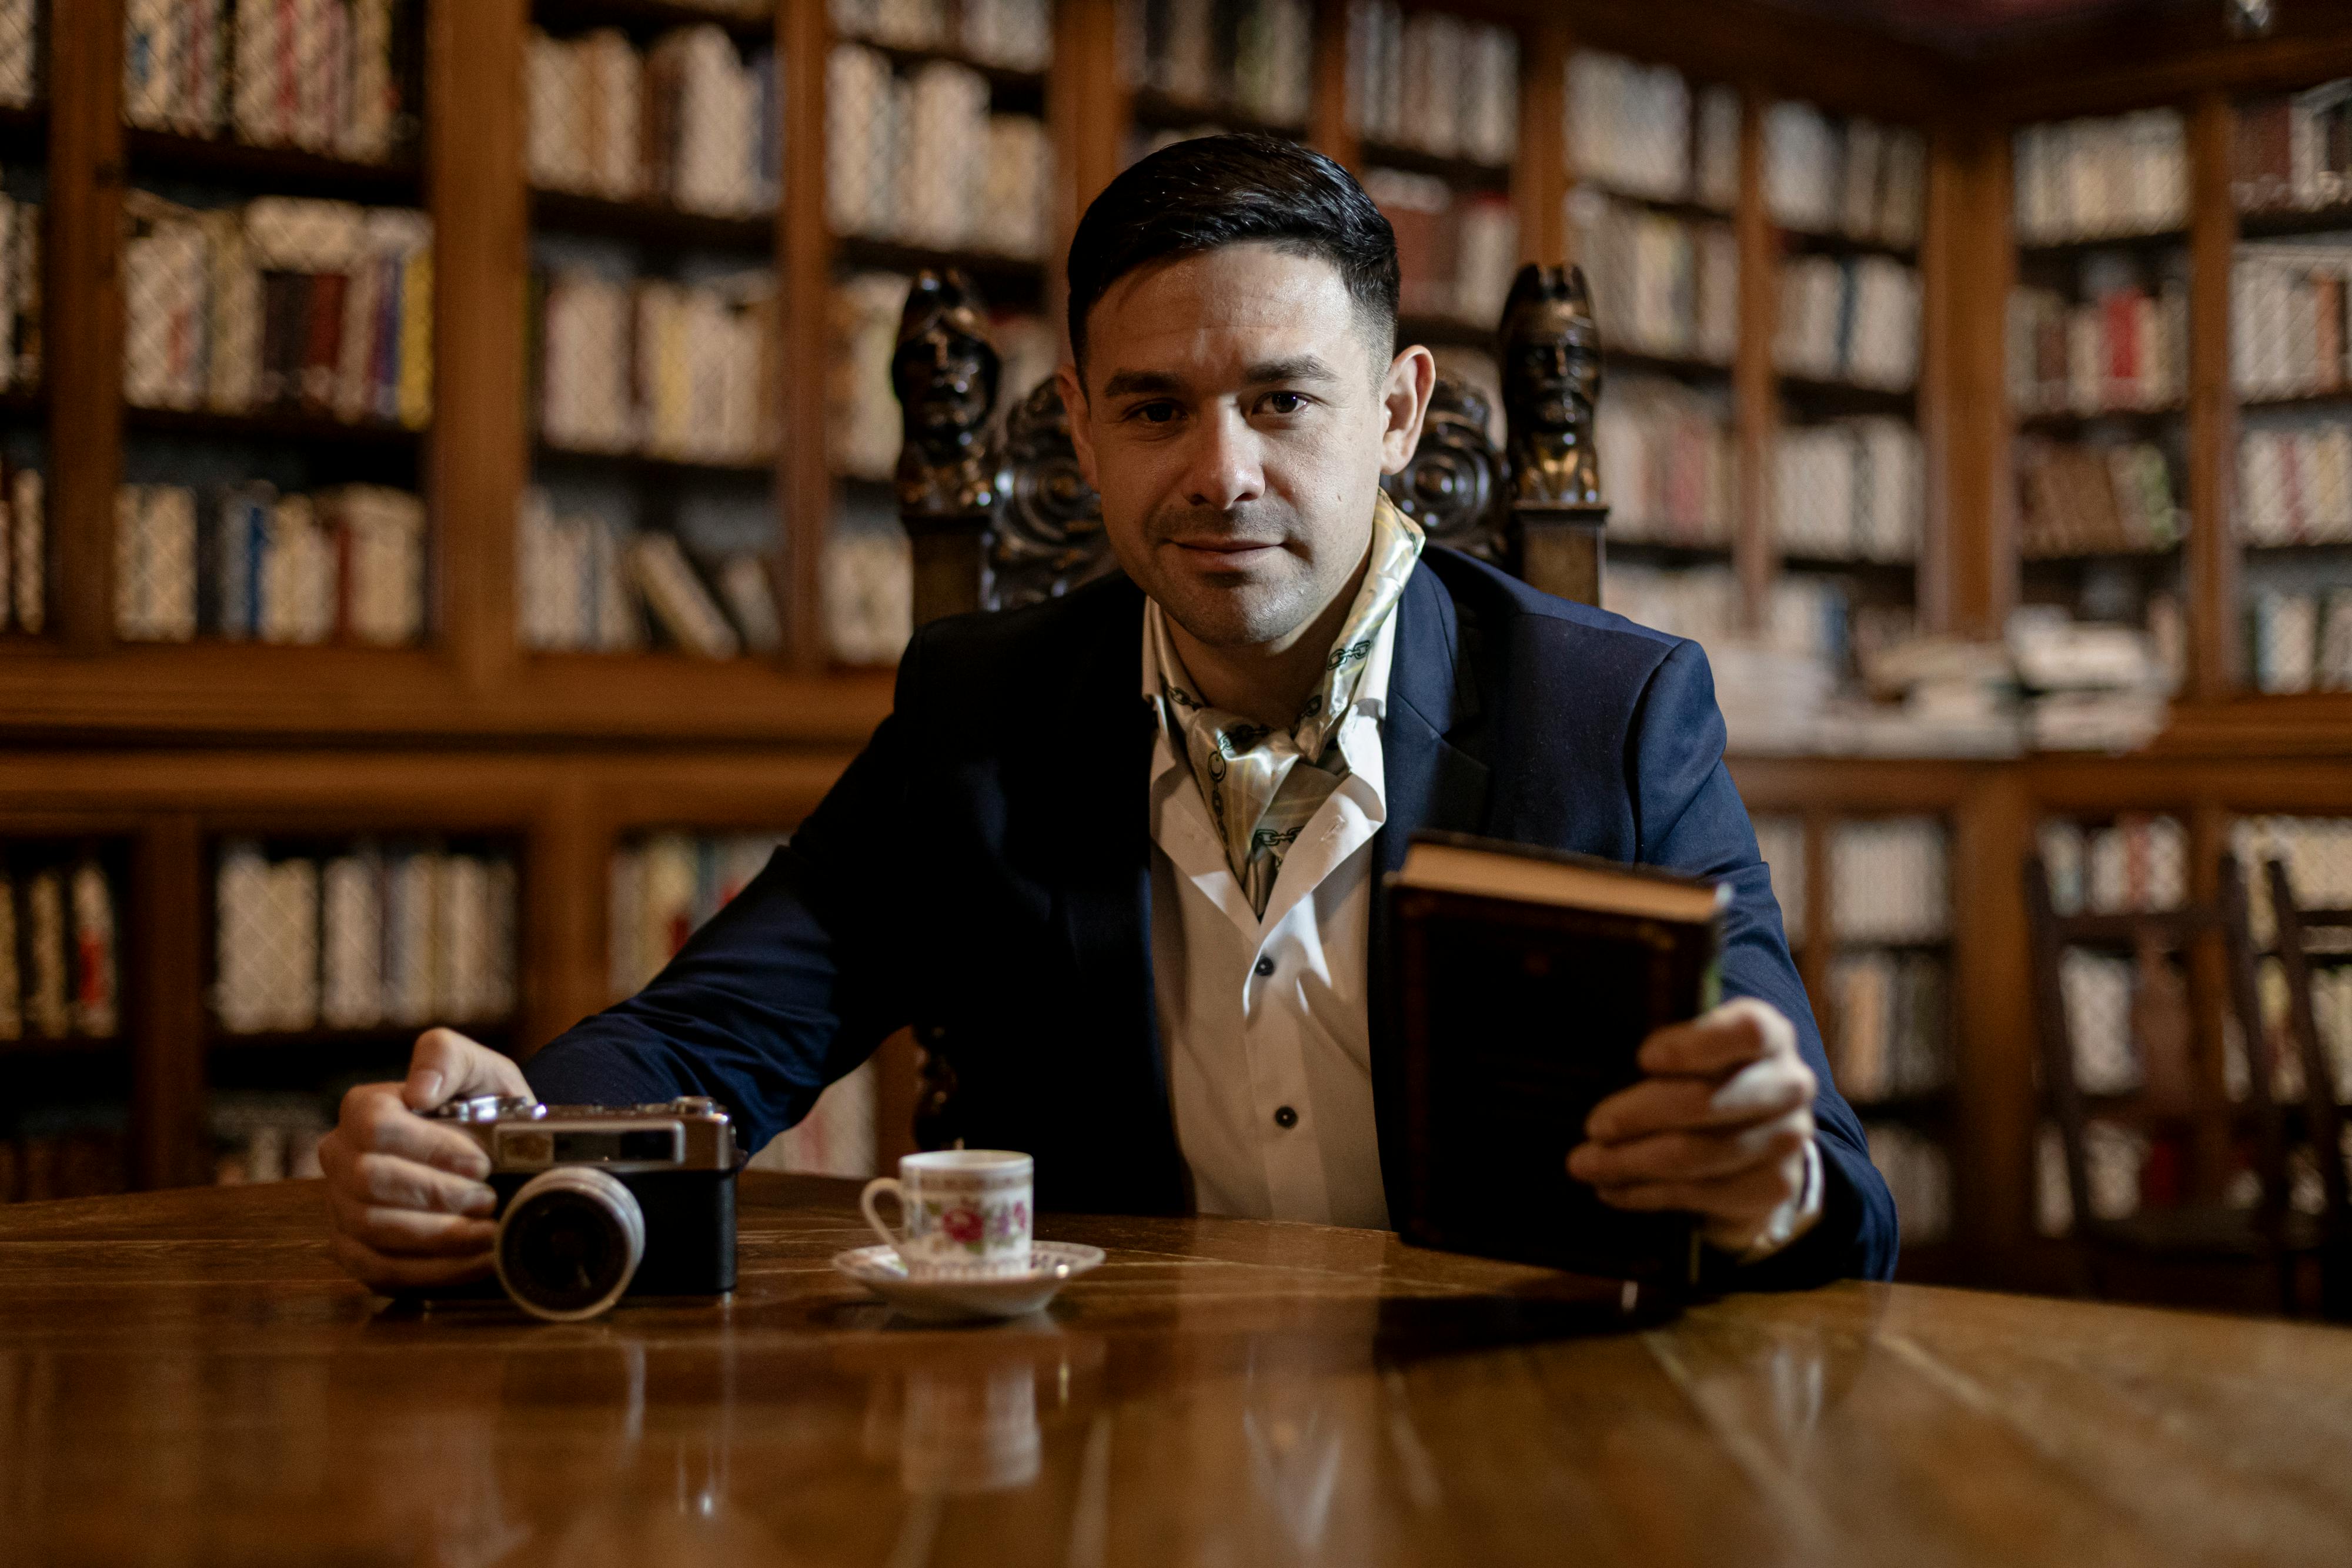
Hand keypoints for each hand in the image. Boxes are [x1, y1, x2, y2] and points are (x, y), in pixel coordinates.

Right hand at [317, 1027, 530, 1292]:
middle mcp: (340, 1157)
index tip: (480, 1163)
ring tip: (489, 1232)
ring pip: (373, 1229)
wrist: (498, 1156)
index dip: (430, 1148)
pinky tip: (478, 1261)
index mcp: (363, 1109)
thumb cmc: (485, 1110)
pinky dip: (435, 1271)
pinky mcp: (355, 1251)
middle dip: (437, 1195)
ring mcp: (341, 1207)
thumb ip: (448, 1058)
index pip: (375, 1127)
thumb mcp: (481, 1071)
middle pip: (369, 1181)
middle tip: (488, 1200)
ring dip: (439, 1236)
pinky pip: (381, 1272)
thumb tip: (419, 1089)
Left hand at [1566, 997, 1816, 1253]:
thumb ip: (1658, 1046)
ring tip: (1586, 1164)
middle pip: (1709, 1101)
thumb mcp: (1688, 1049)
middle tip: (1593, 1126)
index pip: (1746, 1031)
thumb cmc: (1702, 1077)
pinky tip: (1613, 1189)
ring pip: (1700, 1154)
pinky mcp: (1773, 1185)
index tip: (1644, 1058)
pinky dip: (1648, 1192)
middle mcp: (1789, 1084)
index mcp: (1768, 1035)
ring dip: (1633, 1162)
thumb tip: (1592, 1042)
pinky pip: (1702, 1193)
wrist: (1754, 1138)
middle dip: (1641, 1115)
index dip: (1695, 1045)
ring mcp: (1787, 1138)